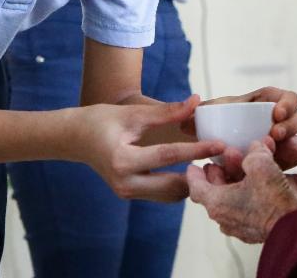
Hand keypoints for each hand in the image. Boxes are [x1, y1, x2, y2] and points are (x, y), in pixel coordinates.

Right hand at [74, 95, 224, 201]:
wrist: (75, 137)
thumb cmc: (101, 120)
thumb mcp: (133, 113)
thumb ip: (167, 111)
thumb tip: (196, 101)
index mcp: (123, 161)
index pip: (169, 157)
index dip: (197, 150)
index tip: (220, 144)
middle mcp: (125, 183)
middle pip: (174, 187)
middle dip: (199, 176)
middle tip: (221, 160)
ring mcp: (127, 192)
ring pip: (170, 196)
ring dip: (191, 182)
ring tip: (211, 163)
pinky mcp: (131, 194)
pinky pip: (162, 194)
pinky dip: (179, 184)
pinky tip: (193, 168)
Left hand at [186, 86, 296, 169]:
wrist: (209, 155)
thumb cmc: (210, 128)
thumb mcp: (204, 118)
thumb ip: (195, 111)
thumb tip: (195, 103)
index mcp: (266, 104)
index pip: (287, 99)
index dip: (287, 104)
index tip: (277, 113)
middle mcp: (277, 123)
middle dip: (291, 125)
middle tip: (275, 133)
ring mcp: (282, 145)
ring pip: (296, 143)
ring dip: (288, 146)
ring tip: (272, 150)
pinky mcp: (280, 165)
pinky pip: (288, 165)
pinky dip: (281, 167)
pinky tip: (269, 173)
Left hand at [187, 140, 296, 243]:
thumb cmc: (276, 198)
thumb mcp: (261, 164)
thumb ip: (253, 152)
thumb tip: (256, 148)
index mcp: (218, 203)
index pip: (196, 188)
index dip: (194, 174)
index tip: (193, 166)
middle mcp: (226, 218)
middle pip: (214, 193)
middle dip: (220, 173)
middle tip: (222, 160)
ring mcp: (241, 227)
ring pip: (230, 202)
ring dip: (235, 183)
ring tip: (245, 167)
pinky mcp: (257, 231)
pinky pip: (245, 210)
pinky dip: (247, 195)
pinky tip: (259, 185)